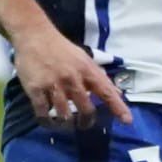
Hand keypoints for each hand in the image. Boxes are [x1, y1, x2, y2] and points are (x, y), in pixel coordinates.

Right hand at [13, 23, 130, 130]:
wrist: (35, 36)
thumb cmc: (63, 49)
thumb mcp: (85, 60)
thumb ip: (100, 77)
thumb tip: (117, 93)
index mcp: (87, 71)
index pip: (107, 92)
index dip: (118, 107)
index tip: (127, 121)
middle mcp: (72, 79)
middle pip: (86, 109)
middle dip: (87, 121)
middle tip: (84, 125)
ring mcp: (53, 84)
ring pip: (64, 114)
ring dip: (67, 123)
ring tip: (66, 124)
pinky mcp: (35, 88)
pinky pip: (43, 112)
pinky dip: (47, 121)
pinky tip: (49, 122)